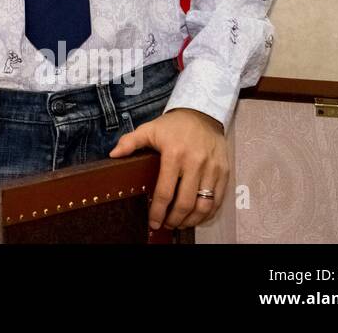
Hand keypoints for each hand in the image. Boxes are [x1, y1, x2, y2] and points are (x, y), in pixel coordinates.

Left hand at [109, 107, 228, 230]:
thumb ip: (129, 142)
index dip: (158, 211)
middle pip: (185, 202)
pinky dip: (207, 213)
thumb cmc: (172, 126)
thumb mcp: (149, 129)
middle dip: (174, 219)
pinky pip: (218, 199)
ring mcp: (212, 169)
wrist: (203, 113)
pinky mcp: (224, 172)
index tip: (153, 222)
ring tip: (180, 223)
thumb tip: (113, 155)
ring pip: (204, 205)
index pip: (165, 191)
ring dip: (191, 220)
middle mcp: (195, 163)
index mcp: (174, 154)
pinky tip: (197, 216)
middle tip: (166, 225)